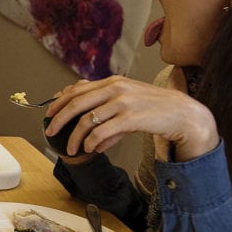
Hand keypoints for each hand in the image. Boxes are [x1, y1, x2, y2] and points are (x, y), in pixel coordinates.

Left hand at [44, 74, 218, 160]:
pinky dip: (91, 142)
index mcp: (112, 81)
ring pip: (87, 120)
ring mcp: (123, 102)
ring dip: (74, 137)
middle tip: (49, 132)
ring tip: (70, 149)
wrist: (182, 113)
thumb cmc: (152, 109)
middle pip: (76, 102)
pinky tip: (89, 149)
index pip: (77, 89)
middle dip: (59, 119)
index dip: (59, 102)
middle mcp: (115, 88)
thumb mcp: (127, 102)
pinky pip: (102, 132)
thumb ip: (105, 111)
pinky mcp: (131, 118)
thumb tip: (84, 132)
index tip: (48, 113)